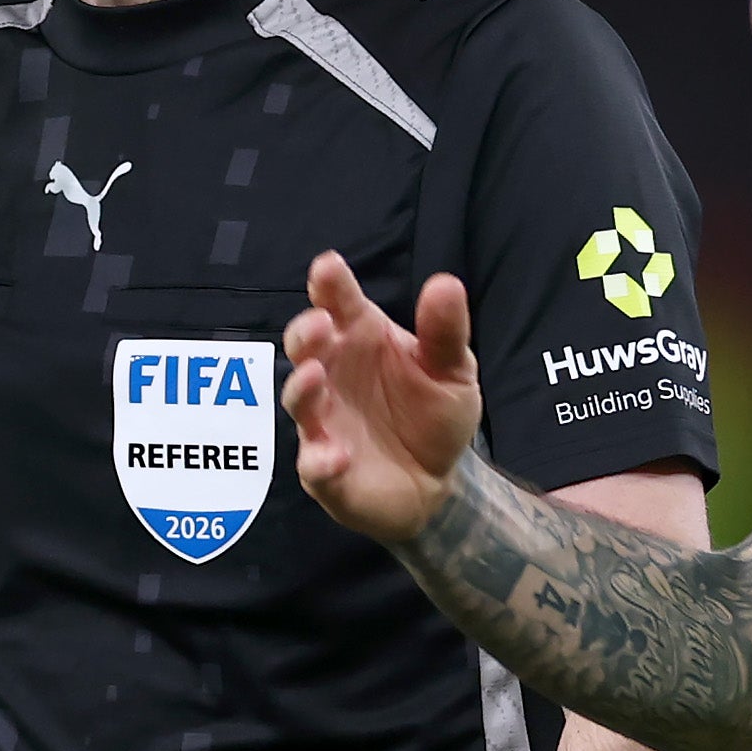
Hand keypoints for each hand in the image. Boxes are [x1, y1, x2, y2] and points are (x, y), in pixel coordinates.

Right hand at [285, 259, 479, 548]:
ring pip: (299, 400)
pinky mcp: (324, 468)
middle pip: (305, 346)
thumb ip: (445, 332)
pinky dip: (320, 459)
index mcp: (361, 338)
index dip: (329, 284)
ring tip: (314, 377)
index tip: (327, 268)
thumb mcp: (452, 371)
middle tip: (320, 325)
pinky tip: (338, 455)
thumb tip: (446, 282)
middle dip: (305, 332)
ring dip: (301, 388)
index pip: (338, 303)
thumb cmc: (433, 415)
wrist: (437, 482)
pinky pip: (314, 463)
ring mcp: (324, 421)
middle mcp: (333, 374)